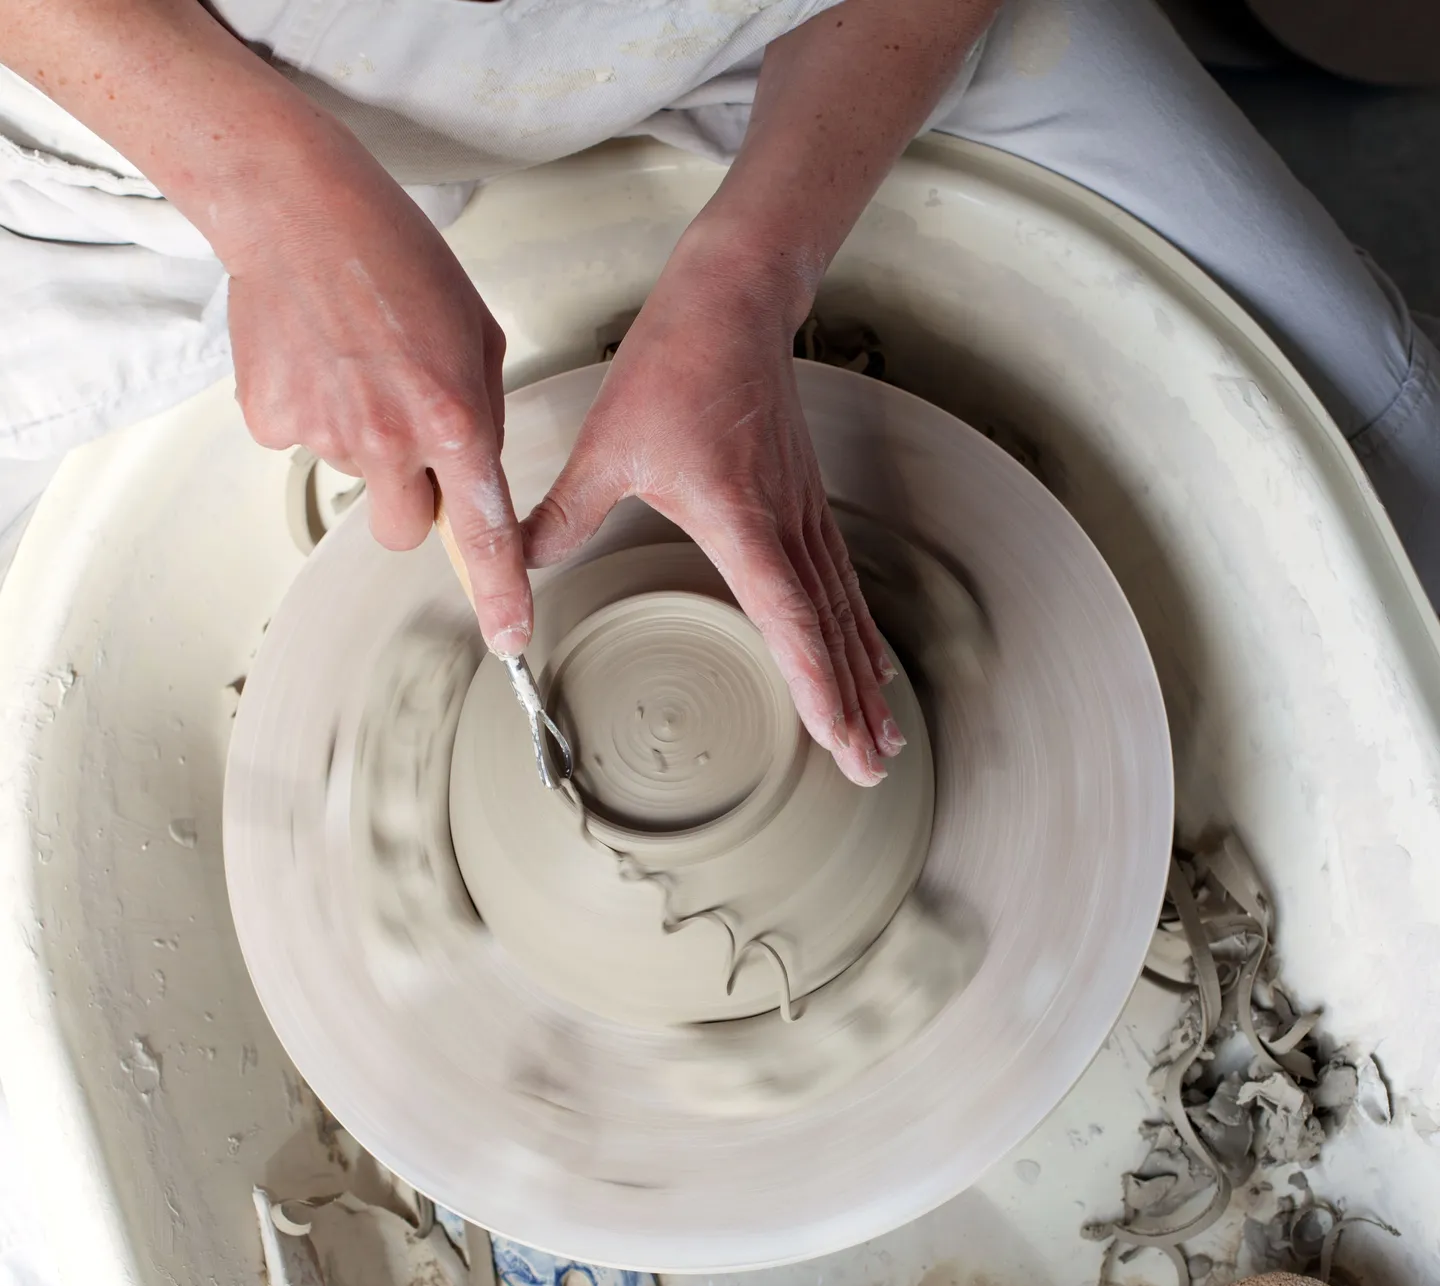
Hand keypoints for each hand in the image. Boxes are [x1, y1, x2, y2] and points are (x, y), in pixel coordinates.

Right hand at [227, 139, 532, 654]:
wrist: (296, 208)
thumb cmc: (395, 255)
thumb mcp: (477, 334)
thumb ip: (482, 414)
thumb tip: (473, 468)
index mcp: (453, 419)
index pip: (483, 533)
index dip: (500, 593)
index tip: (509, 637)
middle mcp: (389, 439)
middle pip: (402, 531)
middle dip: (410, 504)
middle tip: (407, 439)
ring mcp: (325, 433)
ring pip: (353, 478)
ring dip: (362, 441)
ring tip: (360, 366)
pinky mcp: (271, 420)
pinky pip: (303, 443)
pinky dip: (313, 413)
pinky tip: (320, 361)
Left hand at [522, 240, 903, 786]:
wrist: (732, 303)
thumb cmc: (676, 365)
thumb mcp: (608, 443)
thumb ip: (566, 512)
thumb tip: (520, 565)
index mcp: (742, 520)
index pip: (789, 619)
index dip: (816, 684)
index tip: (837, 738)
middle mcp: (786, 525)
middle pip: (830, 633)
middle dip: (852, 706)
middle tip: (871, 767)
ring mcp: (804, 514)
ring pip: (845, 613)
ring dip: (864, 678)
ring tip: (882, 734)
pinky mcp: (805, 502)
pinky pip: (841, 582)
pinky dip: (858, 631)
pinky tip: (869, 657)